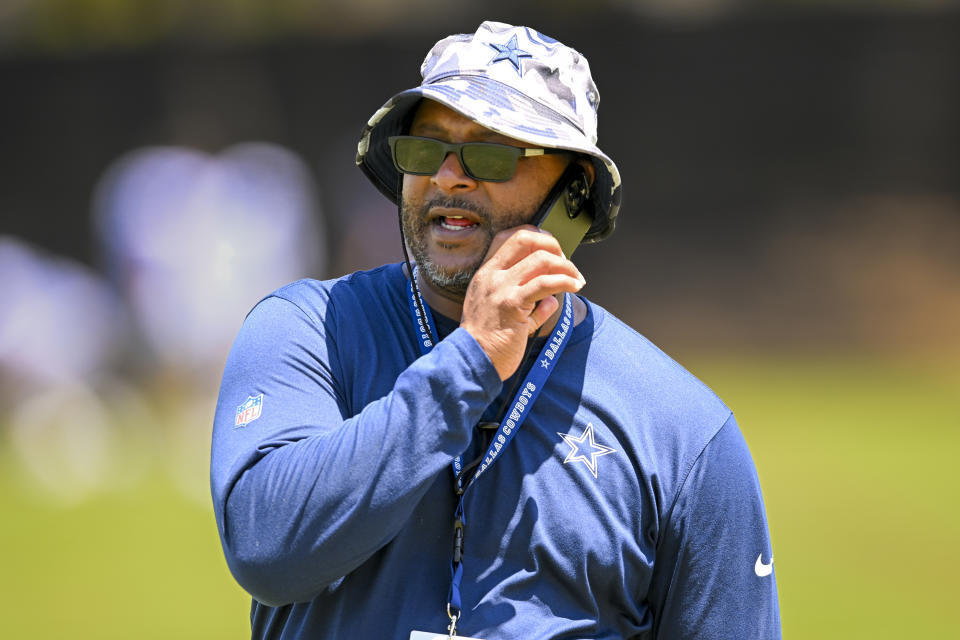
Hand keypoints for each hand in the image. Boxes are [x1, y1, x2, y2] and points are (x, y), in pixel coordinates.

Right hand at [460, 226, 585, 380]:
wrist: (472, 361)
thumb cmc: (487, 343)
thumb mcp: (502, 316)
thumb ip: (529, 305)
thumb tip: (552, 300)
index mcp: (486, 274)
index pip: (508, 237)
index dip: (536, 236)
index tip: (553, 250)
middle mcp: (492, 276)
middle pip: (525, 239)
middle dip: (552, 244)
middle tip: (566, 262)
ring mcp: (501, 288)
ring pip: (541, 259)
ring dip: (566, 266)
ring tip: (577, 279)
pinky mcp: (512, 303)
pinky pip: (545, 283)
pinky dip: (565, 281)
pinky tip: (574, 287)